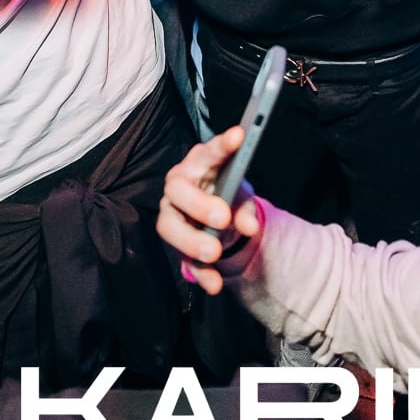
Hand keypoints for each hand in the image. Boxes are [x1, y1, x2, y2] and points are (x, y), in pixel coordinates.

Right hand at [157, 127, 264, 294]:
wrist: (219, 217)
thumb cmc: (227, 192)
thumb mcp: (241, 195)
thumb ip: (245, 208)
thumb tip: (250, 228)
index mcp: (199, 163)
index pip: (208, 151)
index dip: (222, 145)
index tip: (239, 136)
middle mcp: (178, 185)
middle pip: (177, 190)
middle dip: (198, 204)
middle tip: (222, 217)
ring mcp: (172, 214)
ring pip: (169, 226)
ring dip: (192, 240)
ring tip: (215, 253)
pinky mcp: (176, 243)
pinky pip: (183, 259)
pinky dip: (200, 273)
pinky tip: (215, 284)